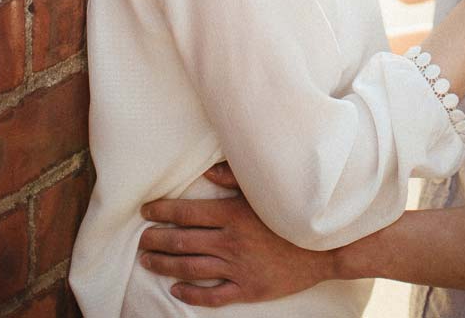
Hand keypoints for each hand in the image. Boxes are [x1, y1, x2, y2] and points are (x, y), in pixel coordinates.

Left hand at [138, 164, 335, 306]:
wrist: (324, 248)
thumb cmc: (290, 214)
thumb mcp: (263, 190)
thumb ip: (233, 177)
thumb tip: (205, 169)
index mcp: (231, 214)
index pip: (185, 212)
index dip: (161, 211)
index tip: (145, 211)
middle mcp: (230, 242)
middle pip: (181, 241)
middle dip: (155, 240)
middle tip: (140, 240)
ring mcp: (238, 268)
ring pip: (191, 268)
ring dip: (164, 264)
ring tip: (147, 260)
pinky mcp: (248, 289)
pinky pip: (213, 295)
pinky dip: (191, 294)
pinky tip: (176, 289)